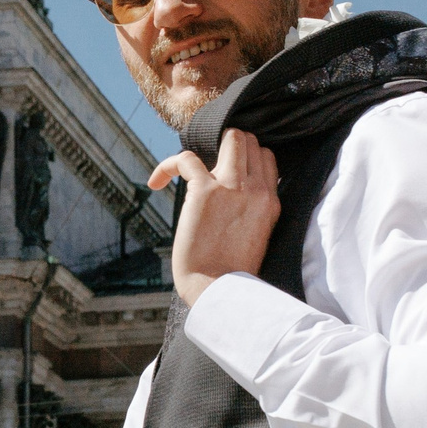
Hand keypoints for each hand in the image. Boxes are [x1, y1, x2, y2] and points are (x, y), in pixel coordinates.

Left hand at [150, 128, 279, 307]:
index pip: (265, 157)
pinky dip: (168, 165)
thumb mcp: (256, 235)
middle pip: (249, 142)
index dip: (244, 156)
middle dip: (227, 146)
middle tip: (206, 168)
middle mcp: (257, 189)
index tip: (224, 171)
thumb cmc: (230, 271)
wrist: (217, 289)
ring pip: (230, 137)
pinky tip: (156, 182)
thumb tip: (227, 194)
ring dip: (208, 146)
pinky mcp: (204, 190)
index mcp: (271, 201)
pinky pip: (186, 158)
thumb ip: (250, 210)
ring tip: (186, 170)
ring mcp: (233, 186)